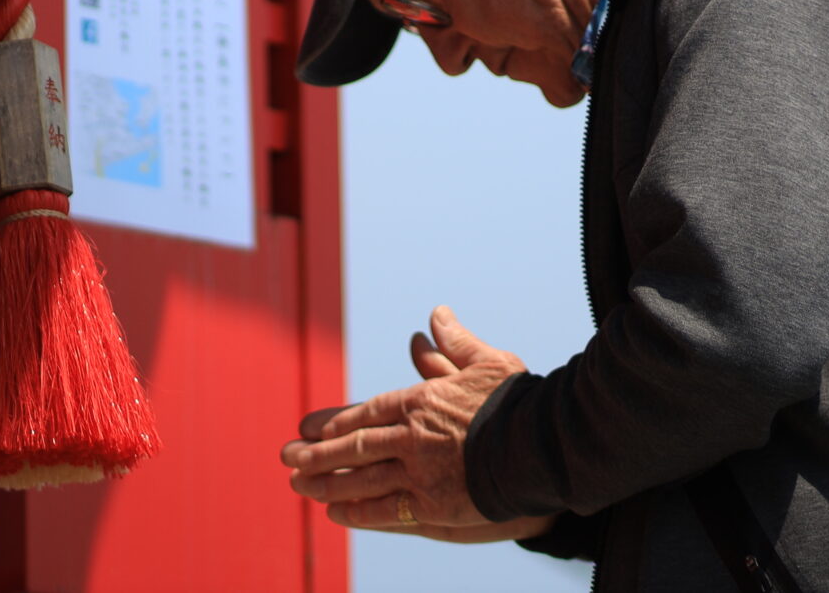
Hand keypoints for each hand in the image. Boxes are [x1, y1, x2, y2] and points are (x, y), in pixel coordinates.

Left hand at [281, 307, 533, 534]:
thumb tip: (435, 314)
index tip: (310, 428)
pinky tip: (335, 513)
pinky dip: (357, 511)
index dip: (336, 421)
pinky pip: (385, 510)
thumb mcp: (488, 363)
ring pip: (362, 479)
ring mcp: (419, 473)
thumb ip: (455, 343)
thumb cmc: (519, 401)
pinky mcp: (432, 505)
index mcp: (421, 401)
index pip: (367, 412)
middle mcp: (411, 437)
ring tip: (299, 486)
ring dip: (326, 483)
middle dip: (317, 454)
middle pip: (354, 447)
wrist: (541, 447)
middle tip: (287, 457)